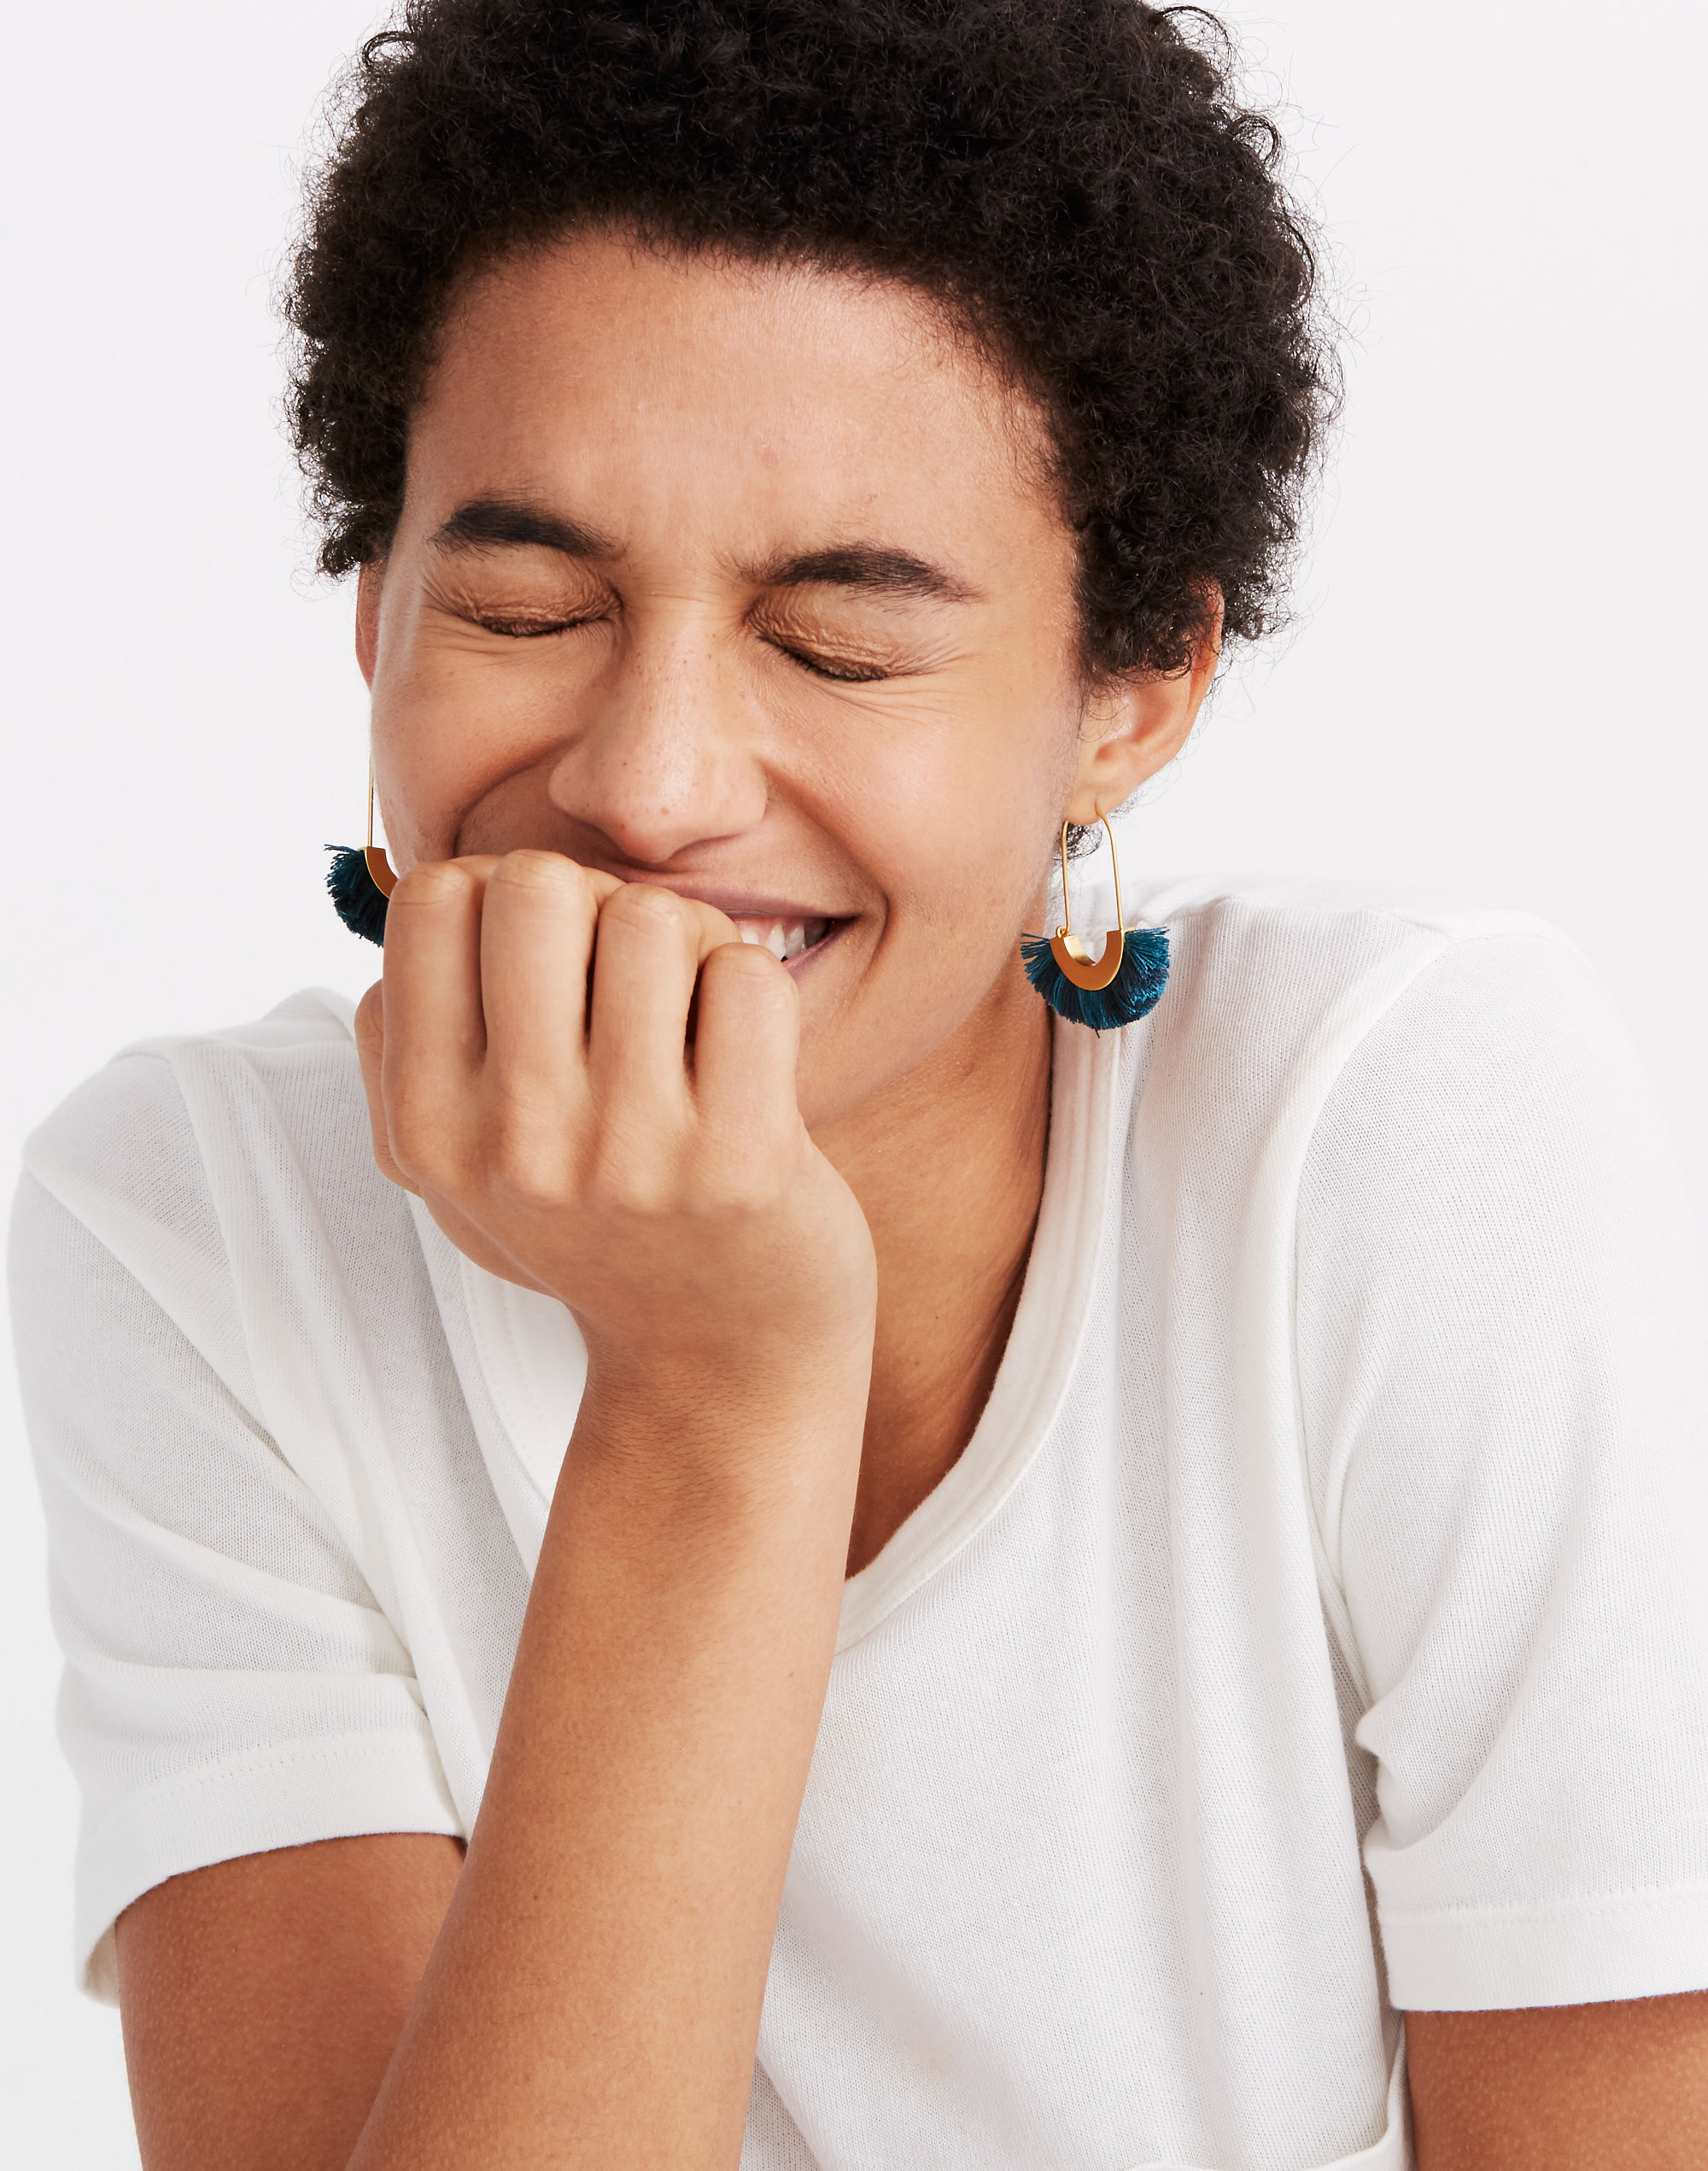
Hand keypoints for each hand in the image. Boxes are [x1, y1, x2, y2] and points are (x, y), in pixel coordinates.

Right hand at [354, 852, 876, 1420]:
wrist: (718, 1362)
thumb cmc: (598, 1226)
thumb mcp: (461, 1166)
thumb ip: (408, 1045)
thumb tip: (427, 899)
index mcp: (427, 1128)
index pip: (431, 898)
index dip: (502, 894)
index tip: (551, 962)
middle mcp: (513, 1144)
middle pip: (537, 884)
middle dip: (597, 904)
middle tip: (632, 981)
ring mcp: (627, 1155)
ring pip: (651, 918)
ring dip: (689, 948)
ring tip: (693, 1026)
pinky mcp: (740, 1164)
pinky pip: (748, 979)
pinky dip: (756, 996)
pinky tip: (746, 1063)